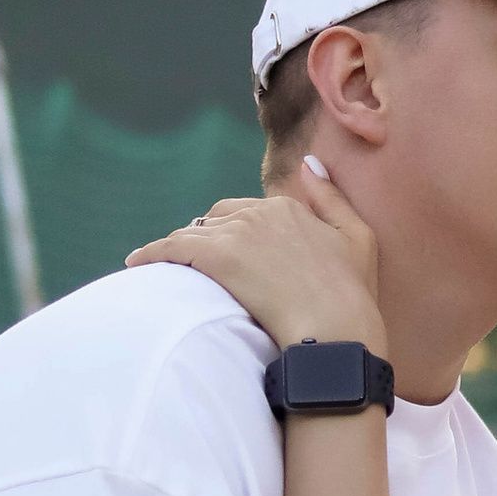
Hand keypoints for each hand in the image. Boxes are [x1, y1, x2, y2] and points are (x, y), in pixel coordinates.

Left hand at [128, 169, 387, 352]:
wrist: (336, 332)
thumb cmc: (353, 296)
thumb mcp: (358, 238)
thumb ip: (331, 197)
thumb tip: (309, 163)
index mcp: (290, 208)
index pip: (248, 211)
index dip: (237, 233)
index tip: (231, 255)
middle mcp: (260, 212)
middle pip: (218, 218)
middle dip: (206, 237)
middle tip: (196, 263)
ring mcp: (238, 233)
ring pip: (193, 233)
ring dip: (177, 248)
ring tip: (160, 266)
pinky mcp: (217, 257)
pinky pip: (173, 249)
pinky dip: (153, 254)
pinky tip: (138, 264)